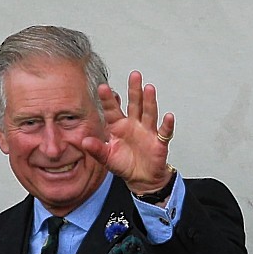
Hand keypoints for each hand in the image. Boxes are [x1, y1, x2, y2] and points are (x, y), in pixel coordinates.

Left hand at [79, 70, 174, 194]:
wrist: (141, 178)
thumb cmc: (124, 165)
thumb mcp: (107, 158)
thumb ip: (96, 150)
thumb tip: (84, 142)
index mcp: (118, 126)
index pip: (112, 109)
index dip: (108, 99)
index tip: (103, 87)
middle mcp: (133, 124)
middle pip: (134, 104)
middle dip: (134, 90)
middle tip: (134, 75)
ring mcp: (147, 132)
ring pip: (149, 113)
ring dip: (149, 101)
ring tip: (149, 88)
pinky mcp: (158, 142)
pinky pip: (164, 133)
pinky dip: (167, 125)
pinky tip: (168, 116)